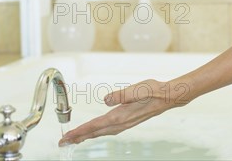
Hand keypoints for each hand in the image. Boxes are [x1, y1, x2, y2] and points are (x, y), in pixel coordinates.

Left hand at [58, 79, 186, 145]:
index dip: (79, 132)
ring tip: (76, 138)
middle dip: (78, 137)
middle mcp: (121, 123)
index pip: (94, 126)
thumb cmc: (153, 91)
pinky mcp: (128, 121)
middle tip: (64, 142)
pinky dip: (98, 132)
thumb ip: (120, 95)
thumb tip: (106, 100)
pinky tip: (97, 131)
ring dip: (87, 136)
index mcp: (120, 116)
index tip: (67, 137)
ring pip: (101, 132)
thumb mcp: (136, 89)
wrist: (168, 97)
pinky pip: (108, 130)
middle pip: (95, 132)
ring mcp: (125, 123)